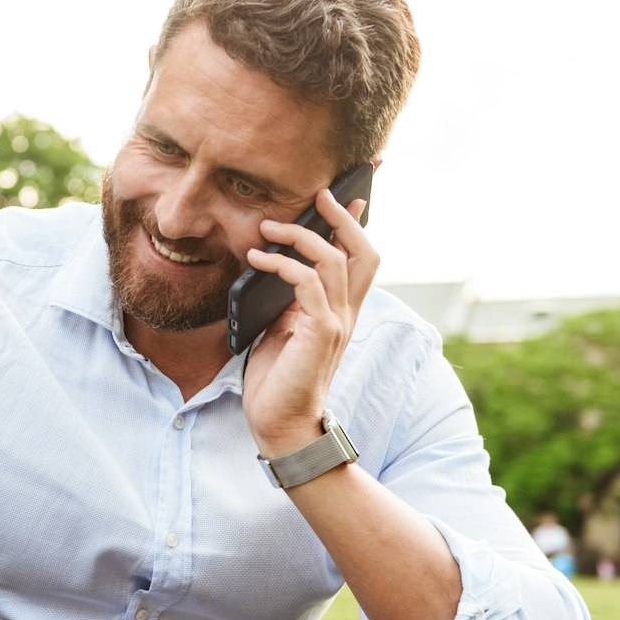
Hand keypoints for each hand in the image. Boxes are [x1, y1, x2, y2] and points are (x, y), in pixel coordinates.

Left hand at [239, 188, 377, 454]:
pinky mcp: (319, 332)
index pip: (361, 259)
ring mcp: (336, 322)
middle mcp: (347, 313)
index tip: (350, 197)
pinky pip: (306, 283)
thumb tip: (274, 267)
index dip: (358, 226)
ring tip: (267, 227)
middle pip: (363, 252)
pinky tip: (256, 259)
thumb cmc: (279, 379)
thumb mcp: (284, 330)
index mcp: (342, 311)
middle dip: (342, 218)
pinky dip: (281, 264)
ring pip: (333, 260)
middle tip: (319, 195)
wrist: (282, 424)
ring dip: (299, 236)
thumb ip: (290, 301)